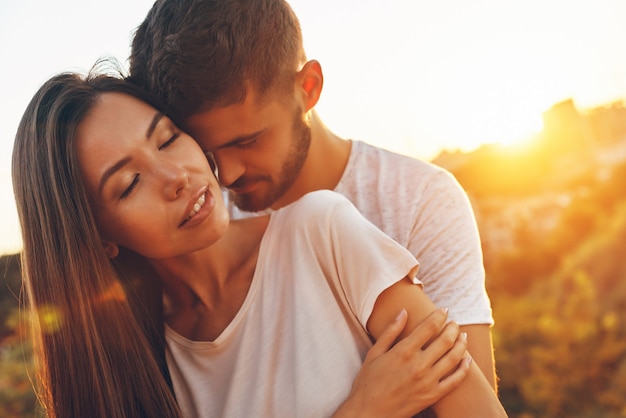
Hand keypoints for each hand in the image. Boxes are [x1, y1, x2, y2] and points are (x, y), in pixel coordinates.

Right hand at [333, 308, 470, 417]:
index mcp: (403, 351)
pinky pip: (455, 381)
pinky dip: (464, 369)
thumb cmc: (368, 382)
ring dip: (461, 344)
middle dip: (453, 327)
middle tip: (455, 322)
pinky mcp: (433, 396)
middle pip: (444, 340)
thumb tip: (403, 312)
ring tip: (463, 336)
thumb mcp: (374, 353)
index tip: (444, 310)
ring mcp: (428, 381)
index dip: (439, 316)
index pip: (428, 327)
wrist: (369, 412)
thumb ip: (390, 331)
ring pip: (453, 358)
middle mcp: (418, 365)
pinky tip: (467, 360)